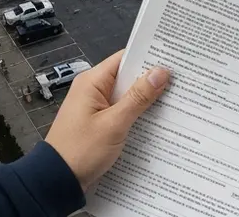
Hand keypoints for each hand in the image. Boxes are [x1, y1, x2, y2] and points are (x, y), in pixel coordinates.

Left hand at [45, 50, 170, 189]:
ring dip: (145, 98)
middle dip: (151, 79)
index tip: (172, 58)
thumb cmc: (81, 150)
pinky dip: (136, 112)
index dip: (148, 57)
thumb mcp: (114, 123)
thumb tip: (160, 72)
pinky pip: (122, 110)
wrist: (57, 181)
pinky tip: (155, 118)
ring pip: (126, 95)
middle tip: (180, 79)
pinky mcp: (98, 122)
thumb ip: (138, 97)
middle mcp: (92, 89)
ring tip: (175, 97)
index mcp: (92, 82)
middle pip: (127, 76)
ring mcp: (95, 106)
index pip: (124, 58)